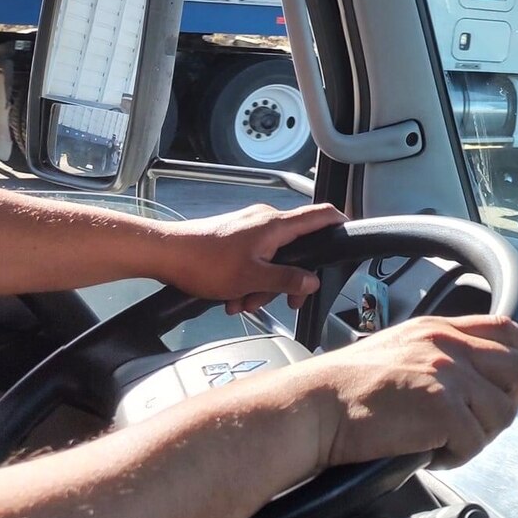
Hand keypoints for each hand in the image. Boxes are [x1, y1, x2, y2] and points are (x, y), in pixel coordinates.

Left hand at [158, 203, 345, 313]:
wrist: (167, 254)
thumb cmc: (206, 263)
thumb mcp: (252, 279)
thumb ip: (287, 280)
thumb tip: (312, 282)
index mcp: (275, 224)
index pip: (320, 215)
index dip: (340, 224)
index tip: (350, 236)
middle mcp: (265, 220)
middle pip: (296, 247)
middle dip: (289, 278)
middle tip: (284, 302)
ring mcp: (249, 227)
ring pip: (272, 257)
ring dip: (263, 284)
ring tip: (242, 302)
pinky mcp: (235, 236)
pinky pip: (254, 258)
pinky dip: (249, 278)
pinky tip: (232, 296)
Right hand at [300, 315, 517, 469]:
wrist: (315, 405)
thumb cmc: (344, 388)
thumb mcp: (399, 349)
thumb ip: (436, 354)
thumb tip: (467, 380)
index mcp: (438, 328)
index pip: (503, 328)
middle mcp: (448, 345)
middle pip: (514, 370)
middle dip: (505, 402)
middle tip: (474, 425)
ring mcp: (448, 374)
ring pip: (500, 411)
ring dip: (477, 434)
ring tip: (441, 441)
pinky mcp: (442, 407)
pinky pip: (475, 440)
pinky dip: (457, 455)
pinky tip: (430, 453)